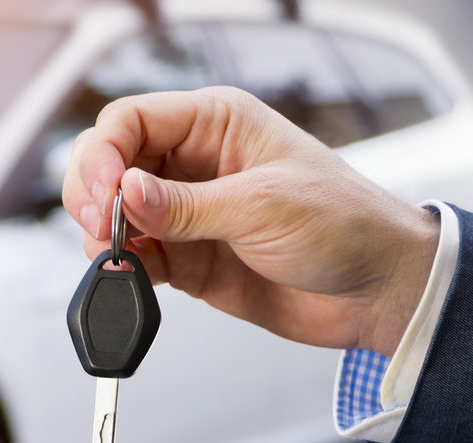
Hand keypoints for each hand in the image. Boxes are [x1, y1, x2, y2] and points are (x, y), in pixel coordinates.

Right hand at [61, 87, 438, 356]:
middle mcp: (195, 164)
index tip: (105, 192)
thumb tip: (125, 193)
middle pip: (113, 163)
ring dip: (104, 234)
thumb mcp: (264, 205)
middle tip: (101, 224)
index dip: (105, 152)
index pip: (132, 120)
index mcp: (217, 125)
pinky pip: (138, 257)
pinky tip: (132, 275)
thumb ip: (187, 205)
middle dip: (94, 191)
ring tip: (116, 255)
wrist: (378, 291)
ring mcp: (190, 214)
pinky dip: (124, 268)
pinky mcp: (189, 258)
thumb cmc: (347, 225)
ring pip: (117, 213)